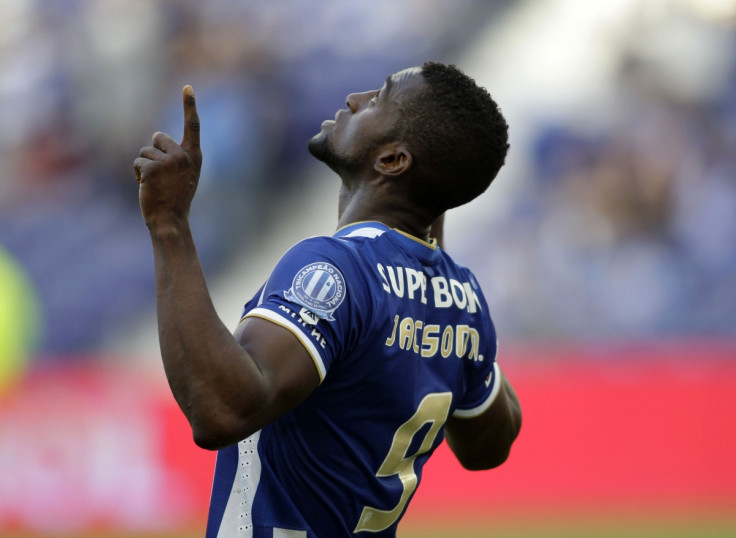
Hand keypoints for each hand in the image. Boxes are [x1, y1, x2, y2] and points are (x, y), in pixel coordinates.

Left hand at [134, 85, 201, 229]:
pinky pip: (137, 162)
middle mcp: (183, 156)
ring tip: (155, 184)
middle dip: (153, 152)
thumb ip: (177, 156)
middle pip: (158, 137)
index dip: (189, 105)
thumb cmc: (176, 198)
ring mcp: (168, 162)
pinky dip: (138, 175)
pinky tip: (147, 187)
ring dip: (144, 166)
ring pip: (145, 151)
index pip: (193, 126)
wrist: (170, 220)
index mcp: (194, 156)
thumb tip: (156, 137)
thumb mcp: (185, 175)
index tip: (187, 87)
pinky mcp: (152, 168)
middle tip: (161, 175)